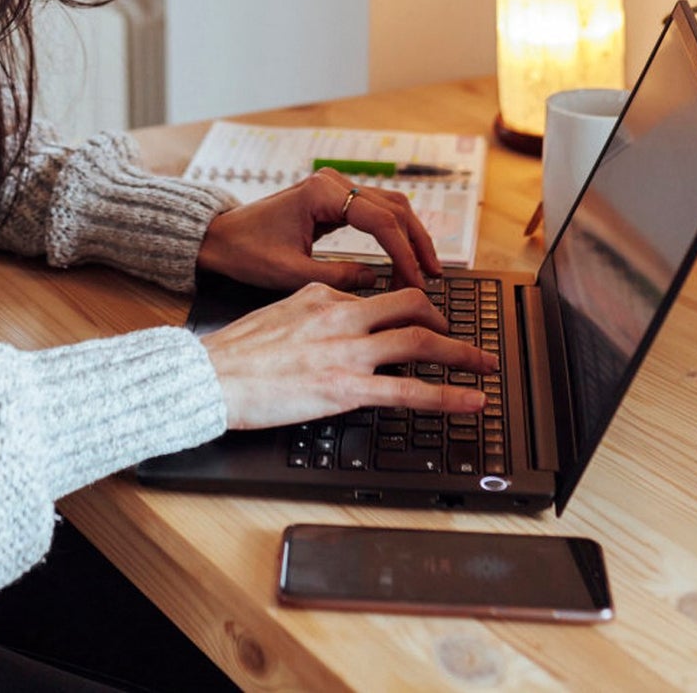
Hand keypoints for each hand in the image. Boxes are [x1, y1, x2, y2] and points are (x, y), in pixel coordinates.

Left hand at [196, 167, 440, 291]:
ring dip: (410, 237)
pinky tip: (404, 259)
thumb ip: (340, 278)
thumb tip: (379, 281)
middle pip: (394, 208)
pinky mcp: (333, 198)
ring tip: (425, 272)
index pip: (379, 221)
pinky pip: (375, 212)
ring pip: (390, 206)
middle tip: (430, 280)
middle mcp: (332, 182)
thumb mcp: (291, 274)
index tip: (416, 284)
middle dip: (416, 244)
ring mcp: (334, 187)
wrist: (220, 238)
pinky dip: (394, 234)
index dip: (403, 255)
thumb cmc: (247, 253)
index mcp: (321, 193)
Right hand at [200, 282, 496, 429]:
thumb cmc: (234, 353)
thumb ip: (311, 312)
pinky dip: (450, 394)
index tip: (418, 317)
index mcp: (320, 296)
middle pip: (410, 303)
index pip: (374, 296)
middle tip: (462, 336)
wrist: (210, 376)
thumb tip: (333, 318)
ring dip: (462, 351)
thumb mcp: (276, 313)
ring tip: (486, 364)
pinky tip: (473, 400)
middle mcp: (340, 316)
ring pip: (420, 339)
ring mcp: (346, 351)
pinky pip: (411, 389)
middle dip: (445, 318)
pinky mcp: (346, 388)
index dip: (404, 307)